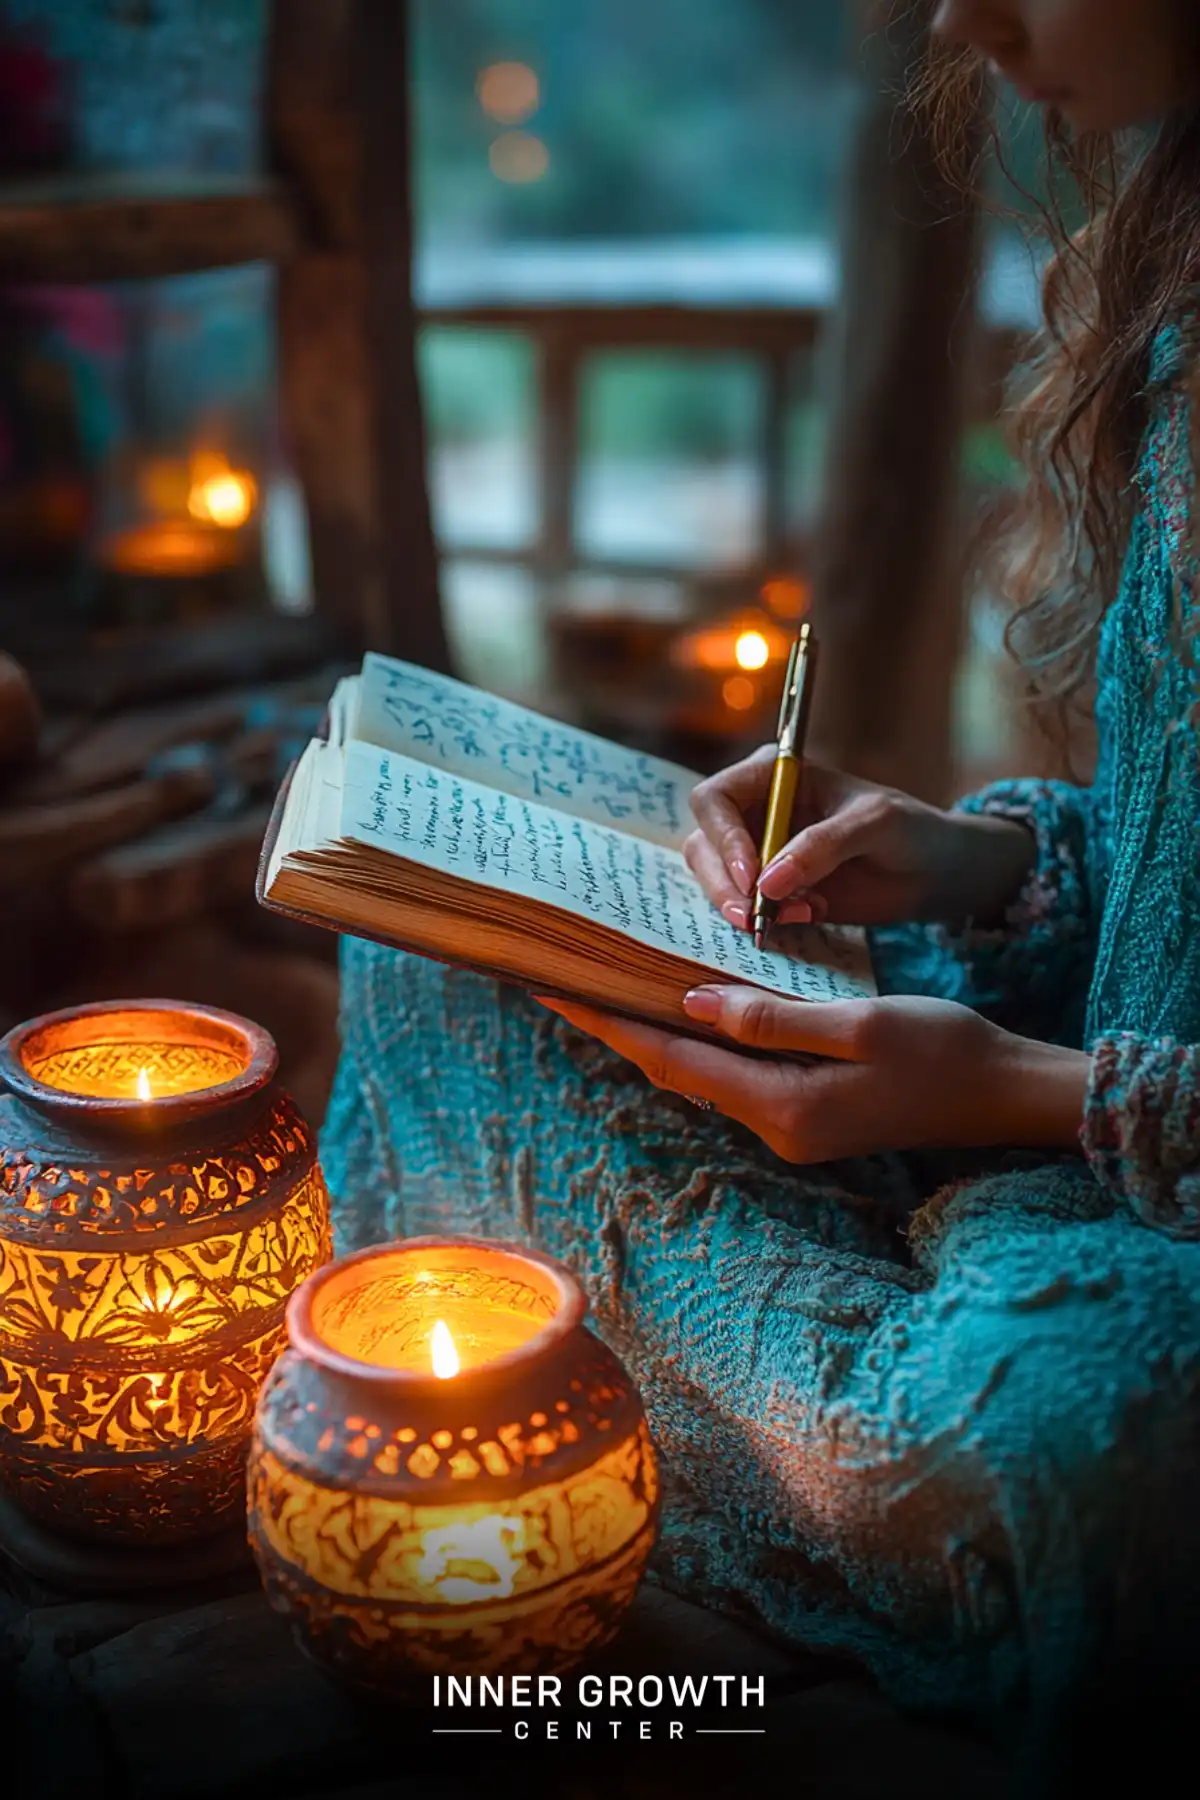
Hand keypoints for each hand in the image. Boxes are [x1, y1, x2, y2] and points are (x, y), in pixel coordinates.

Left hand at [535, 987, 1089, 1161]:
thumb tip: (694, 1000)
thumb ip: (773, 1018)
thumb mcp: (861, 1023)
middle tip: (563, 979)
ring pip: (703, 1074)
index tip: (555, 988)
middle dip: (619, 1026)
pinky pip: (735, 1075)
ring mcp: (792, 1128)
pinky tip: (685, 1006)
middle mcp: (777, 1129)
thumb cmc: (945, 1050)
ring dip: (657, 1032)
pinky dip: (701, 1040)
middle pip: (677, 1071)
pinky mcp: (808, 1115)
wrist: (1006, 1096)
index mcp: (785, 1108)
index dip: (611, 1023)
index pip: (674, 1059)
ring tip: (608, 986)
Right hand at [684, 748, 1034, 930]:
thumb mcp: (874, 824)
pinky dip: (765, 922)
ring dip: (742, 907)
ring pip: (716, 882)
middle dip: (724, 884)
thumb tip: (767, 883)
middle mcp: (755, 812)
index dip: (724, 839)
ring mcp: (758, 855)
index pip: (714, 800)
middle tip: (753, 916)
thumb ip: (822, 846)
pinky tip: (808, 918)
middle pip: (704, 846)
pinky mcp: (771, 893)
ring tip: (793, 917)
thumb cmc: (909, 829)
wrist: (934, 872)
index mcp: (772, 775)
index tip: (752, 878)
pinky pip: (743, 910)